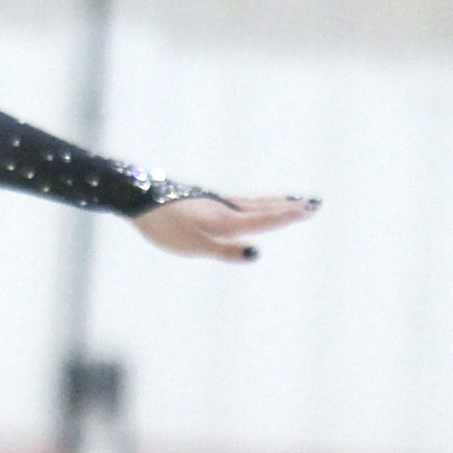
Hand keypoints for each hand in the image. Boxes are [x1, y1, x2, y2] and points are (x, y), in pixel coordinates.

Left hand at [133, 194, 319, 262]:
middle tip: (313, 202)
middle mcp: (225, 208)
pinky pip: (240, 200)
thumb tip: (257, 253)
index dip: (287, 215)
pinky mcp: (204, 200)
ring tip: (291, 199)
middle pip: (263, 206)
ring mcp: (215, 202)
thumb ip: (226, 251)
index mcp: (226, 220)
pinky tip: (250, 204)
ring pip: (252, 201)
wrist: (138, 199)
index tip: (310, 209)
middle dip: (288, 206)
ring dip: (274, 200)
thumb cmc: (164, 227)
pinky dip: (255, 200)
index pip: (263, 218)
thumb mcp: (193, 246)